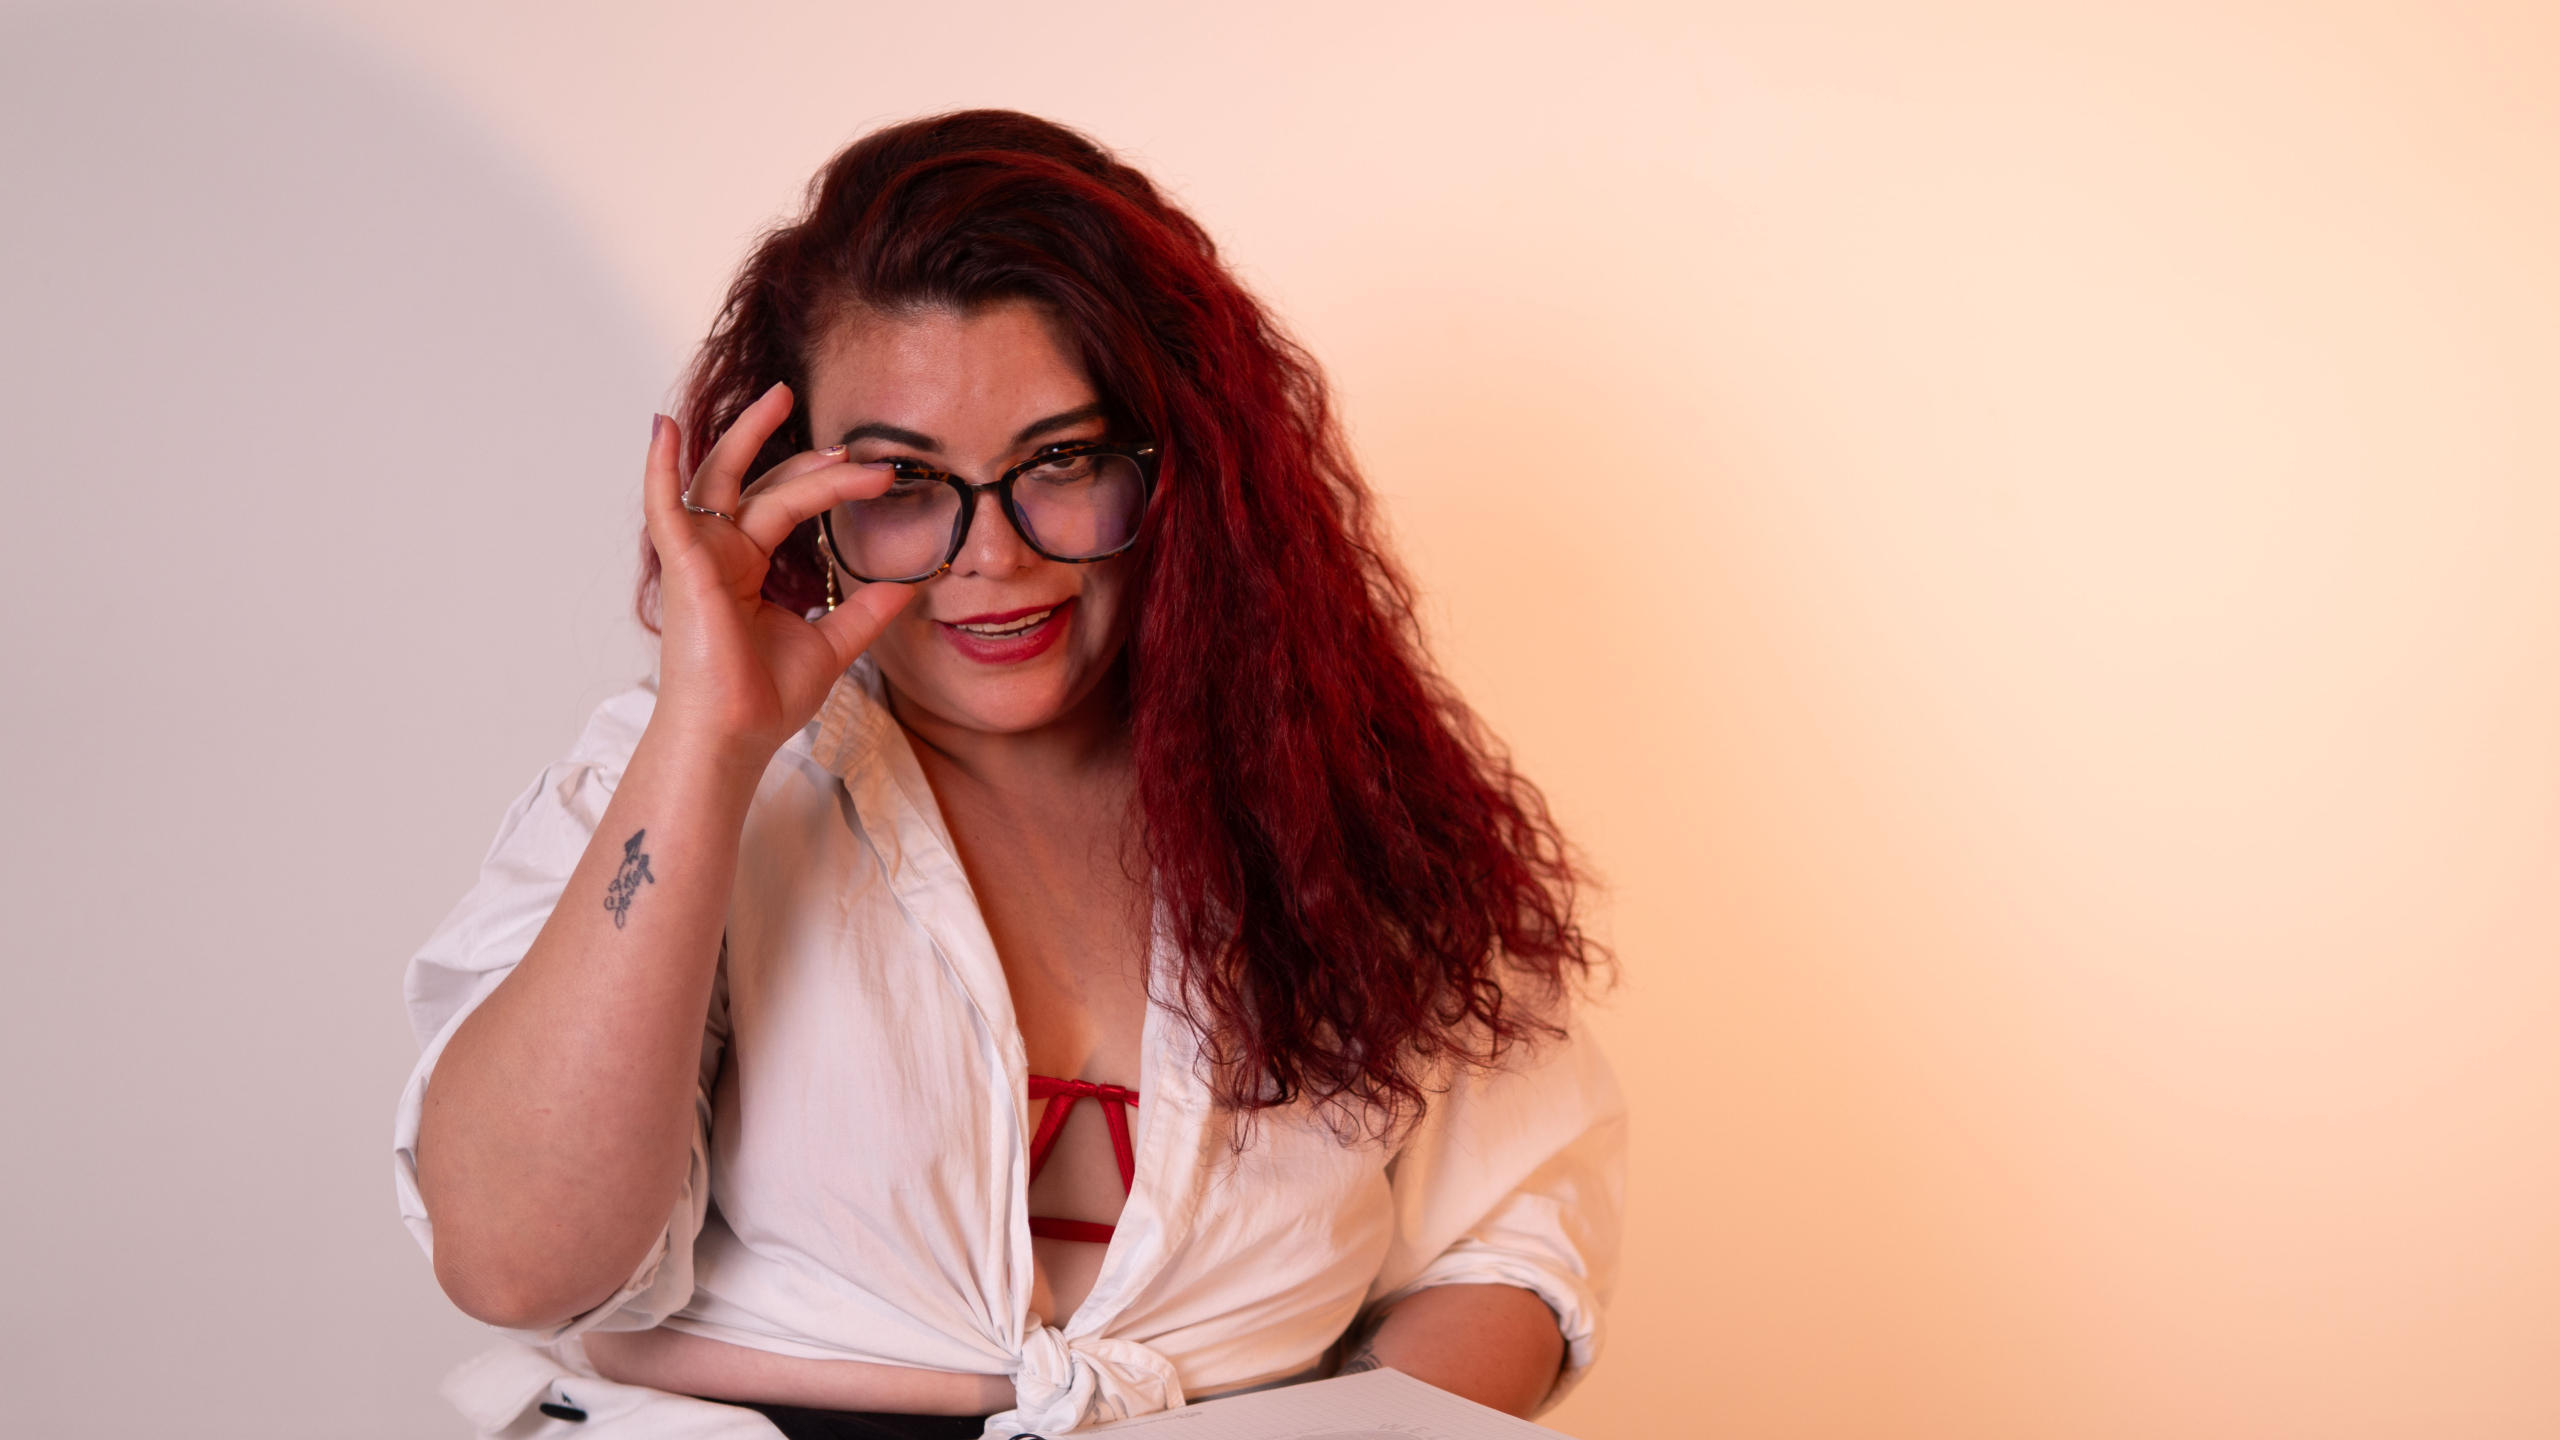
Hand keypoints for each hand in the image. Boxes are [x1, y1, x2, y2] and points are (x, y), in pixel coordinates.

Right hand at [642, 382, 914, 764]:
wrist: (734, 737)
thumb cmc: (764, 700)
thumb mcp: (831, 645)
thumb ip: (865, 612)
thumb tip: (912, 586)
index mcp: (746, 568)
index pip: (786, 506)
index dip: (829, 485)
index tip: (878, 475)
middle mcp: (720, 554)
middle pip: (763, 486)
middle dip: (806, 458)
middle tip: (853, 442)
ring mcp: (698, 557)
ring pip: (727, 481)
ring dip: (749, 436)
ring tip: (780, 396)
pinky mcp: (683, 567)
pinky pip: (665, 507)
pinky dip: (661, 466)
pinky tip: (663, 426)